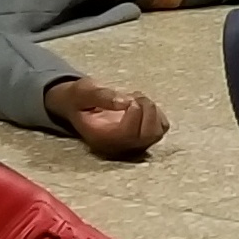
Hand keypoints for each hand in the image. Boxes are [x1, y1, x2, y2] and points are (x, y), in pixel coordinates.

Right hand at [46, 77, 168, 156]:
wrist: (78, 105)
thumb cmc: (79, 98)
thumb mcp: (83, 92)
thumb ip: (102, 96)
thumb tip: (125, 102)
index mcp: (100, 139)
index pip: (128, 134)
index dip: (134, 112)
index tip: (127, 98)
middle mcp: (118, 147)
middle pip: (148, 135)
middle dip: (147, 110)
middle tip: (135, 95)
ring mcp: (132, 144)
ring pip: (157, 133)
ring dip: (153, 110)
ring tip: (137, 98)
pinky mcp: (142, 136)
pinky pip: (161, 128)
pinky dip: (158, 113)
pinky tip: (142, 104)